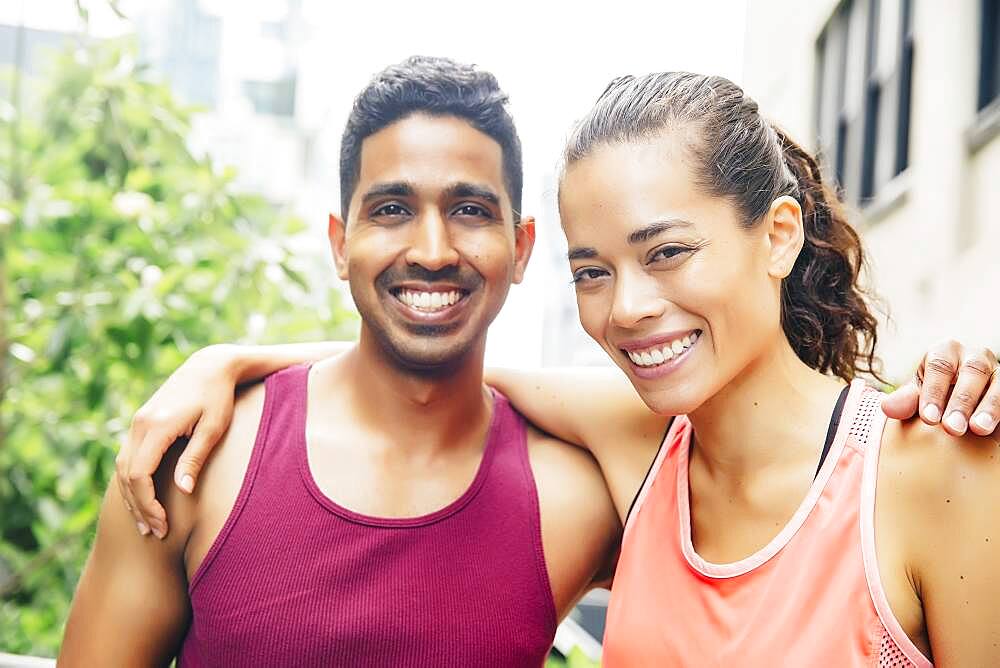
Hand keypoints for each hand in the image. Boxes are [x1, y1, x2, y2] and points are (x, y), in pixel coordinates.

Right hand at [116, 344, 239, 537]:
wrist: (210, 367)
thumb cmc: (218, 397)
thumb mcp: (213, 428)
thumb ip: (195, 458)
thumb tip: (183, 491)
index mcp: (157, 426)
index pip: (139, 475)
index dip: (148, 504)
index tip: (163, 525)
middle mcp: (140, 424)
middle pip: (126, 475)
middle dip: (139, 507)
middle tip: (155, 533)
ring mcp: (137, 422)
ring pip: (122, 467)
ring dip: (132, 497)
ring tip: (146, 524)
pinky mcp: (140, 422)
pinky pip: (128, 457)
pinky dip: (132, 481)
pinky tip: (142, 498)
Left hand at [882, 340, 998, 435]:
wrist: (961, 397)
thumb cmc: (935, 393)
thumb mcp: (919, 394)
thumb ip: (906, 400)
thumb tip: (887, 408)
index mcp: (945, 351)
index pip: (939, 366)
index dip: (933, 392)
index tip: (929, 419)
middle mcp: (974, 356)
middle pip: (971, 373)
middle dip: (961, 401)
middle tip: (952, 428)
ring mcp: (997, 371)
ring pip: (998, 384)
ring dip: (989, 407)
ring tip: (979, 429)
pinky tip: (997, 428)